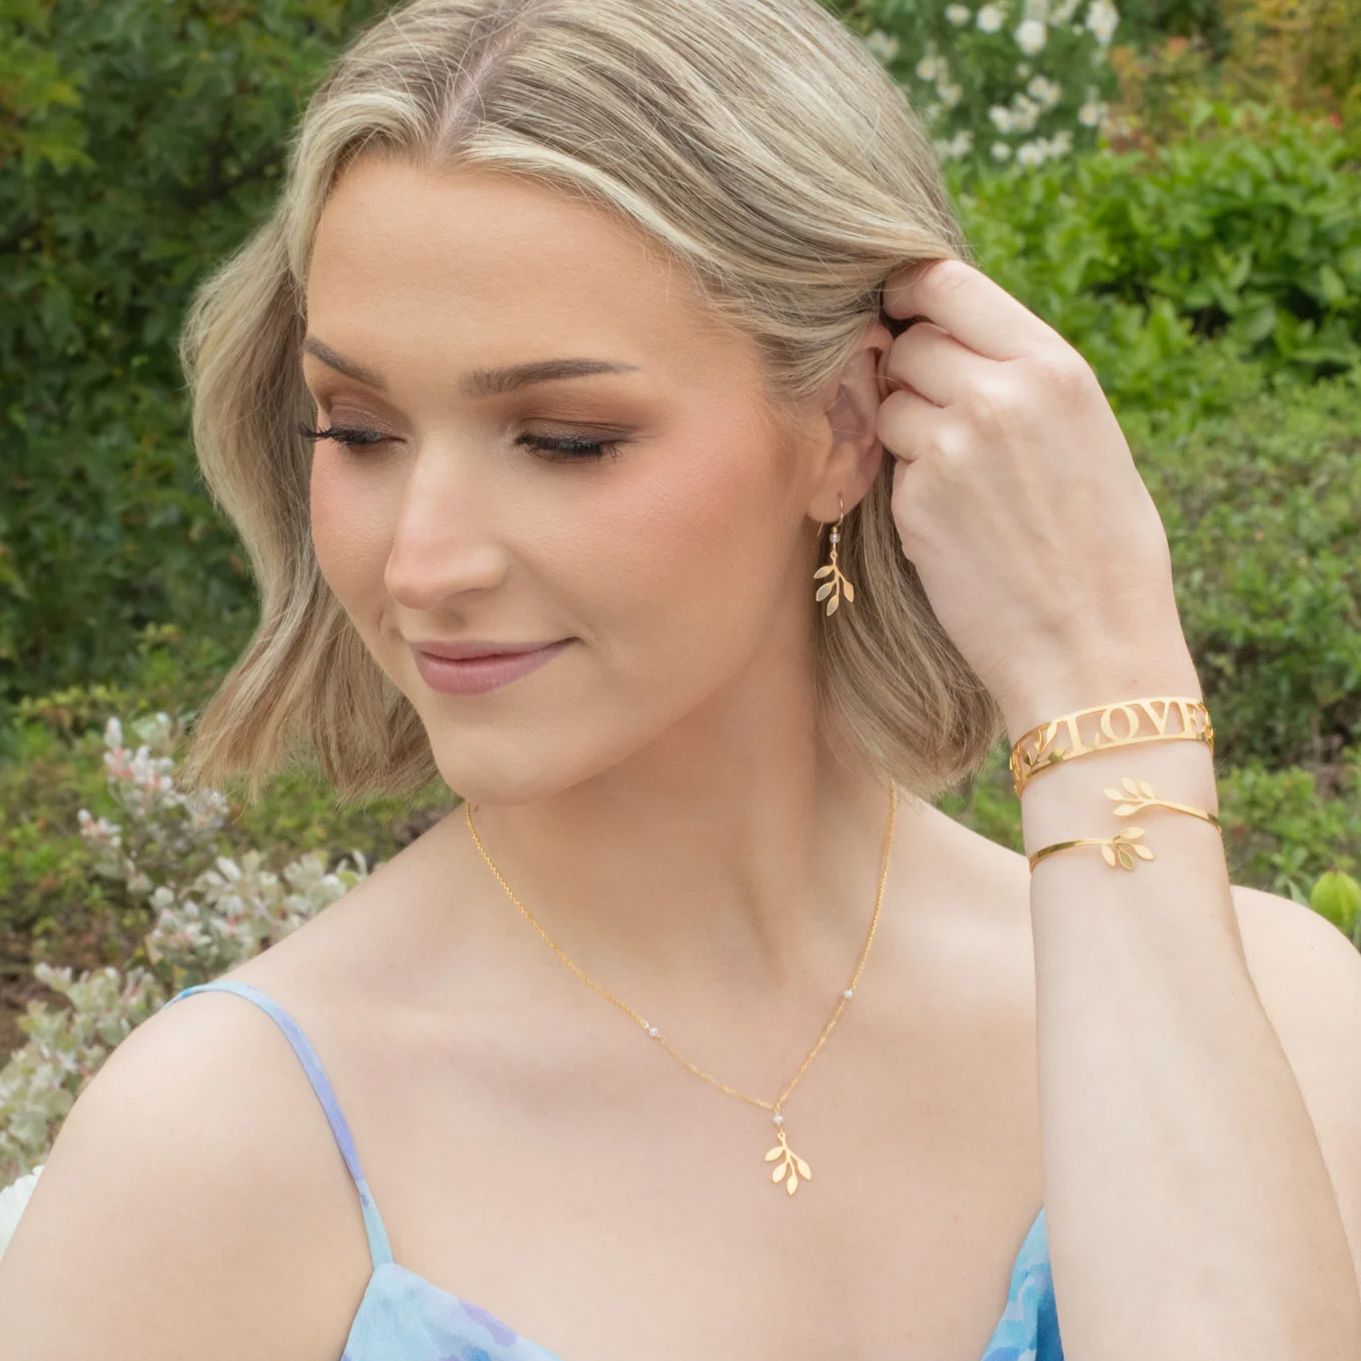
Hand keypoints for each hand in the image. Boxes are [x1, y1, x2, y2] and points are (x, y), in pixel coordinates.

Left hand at [876, 259, 1193, 736]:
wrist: (1093, 649)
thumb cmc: (1104, 550)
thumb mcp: (1088, 435)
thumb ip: (1025, 380)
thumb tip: (959, 344)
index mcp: (1054, 367)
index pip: (948, 284)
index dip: (910, 294)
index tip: (899, 309)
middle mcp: (998, 394)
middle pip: (907, 343)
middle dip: (907, 371)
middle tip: (938, 415)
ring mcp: (950, 448)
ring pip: (886, 404)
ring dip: (901, 429)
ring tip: (957, 479)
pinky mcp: (914, 503)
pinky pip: (887, 467)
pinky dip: (904, 485)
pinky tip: (951, 524)